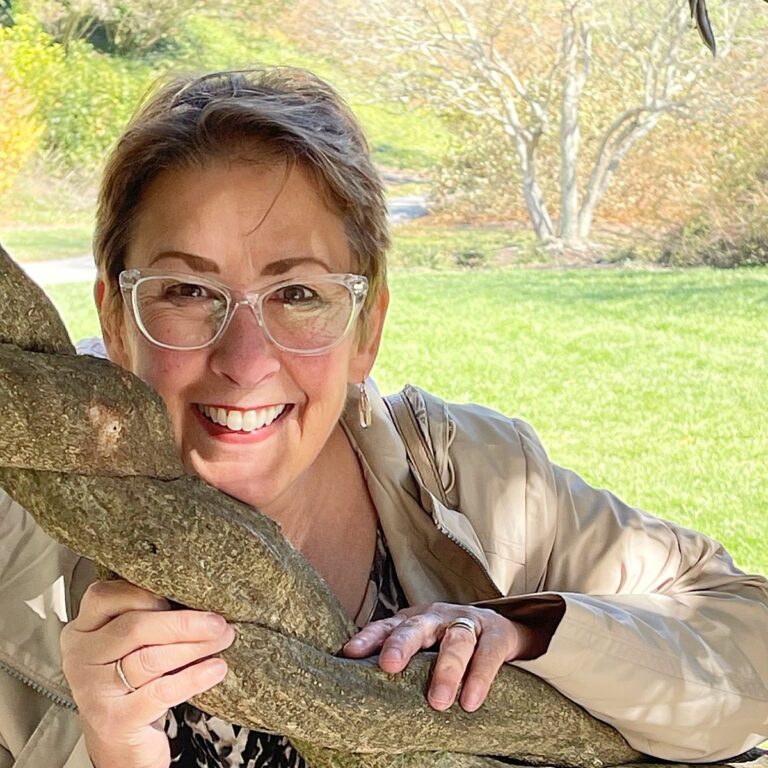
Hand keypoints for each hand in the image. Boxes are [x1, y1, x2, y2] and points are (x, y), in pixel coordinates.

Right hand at [61, 579, 235, 767]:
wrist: (121, 741)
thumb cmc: (133, 681)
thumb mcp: (132, 645)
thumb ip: (148, 617)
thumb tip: (199, 597)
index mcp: (83, 630)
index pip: (105, 596)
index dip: (145, 593)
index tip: (183, 596)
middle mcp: (80, 658)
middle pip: (135, 627)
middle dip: (184, 622)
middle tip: (218, 622)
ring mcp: (93, 690)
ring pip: (150, 658)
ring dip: (194, 646)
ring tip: (223, 639)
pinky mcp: (114, 720)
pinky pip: (161, 692)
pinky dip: (193, 677)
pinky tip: (215, 669)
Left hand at [342, 602, 553, 712]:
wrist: (502, 628)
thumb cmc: (451, 642)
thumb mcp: (425, 646)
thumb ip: (401, 658)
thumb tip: (361, 686)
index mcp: (415, 620)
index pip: (387, 626)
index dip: (369, 638)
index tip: (350, 653)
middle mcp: (438, 617)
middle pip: (418, 626)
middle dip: (402, 644)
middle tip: (389, 666)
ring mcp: (467, 622)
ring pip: (456, 641)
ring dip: (446, 670)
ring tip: (438, 701)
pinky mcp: (496, 634)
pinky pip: (488, 655)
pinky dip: (479, 677)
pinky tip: (470, 701)